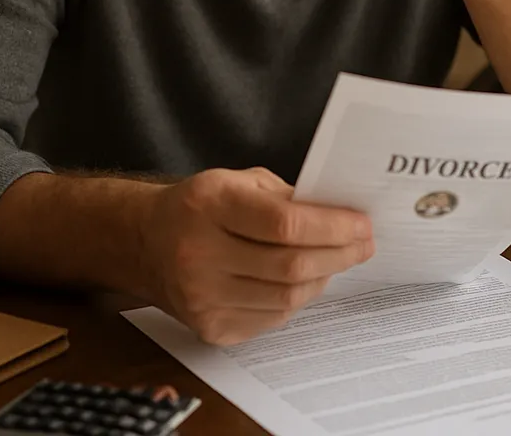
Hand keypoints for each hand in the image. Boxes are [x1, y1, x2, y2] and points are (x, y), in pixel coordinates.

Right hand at [140, 167, 373, 345]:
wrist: (146, 243)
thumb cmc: (202, 206)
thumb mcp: (239, 181)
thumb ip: (287, 196)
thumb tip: (342, 215)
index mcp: (209, 205)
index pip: (284, 224)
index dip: (332, 226)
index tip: (362, 223)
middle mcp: (200, 254)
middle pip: (290, 265)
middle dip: (339, 254)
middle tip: (364, 244)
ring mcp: (202, 298)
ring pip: (286, 298)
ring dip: (323, 278)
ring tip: (339, 259)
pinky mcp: (209, 328)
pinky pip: (272, 318)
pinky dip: (298, 299)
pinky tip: (305, 280)